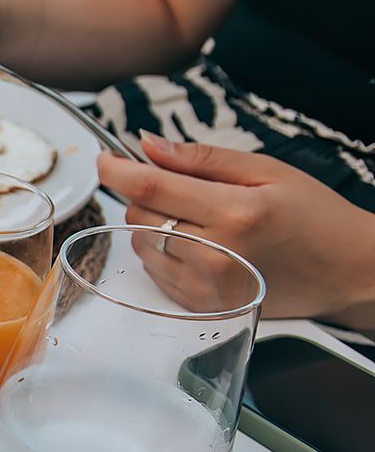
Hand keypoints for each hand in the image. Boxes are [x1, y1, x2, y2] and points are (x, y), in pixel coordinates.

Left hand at [98, 133, 374, 329]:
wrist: (347, 271)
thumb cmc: (315, 217)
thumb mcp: (266, 171)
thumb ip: (201, 158)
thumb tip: (146, 145)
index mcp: (235, 213)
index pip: (152, 187)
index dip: (117, 170)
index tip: (103, 159)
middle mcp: (216, 254)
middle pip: (140, 214)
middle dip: (148, 194)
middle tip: (184, 189)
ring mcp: (207, 286)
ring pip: (142, 242)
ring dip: (155, 224)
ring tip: (200, 219)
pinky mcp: (202, 306)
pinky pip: (154, 270)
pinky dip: (164, 252)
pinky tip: (200, 245)